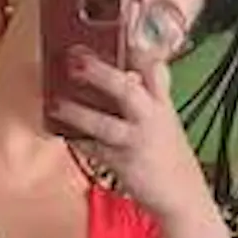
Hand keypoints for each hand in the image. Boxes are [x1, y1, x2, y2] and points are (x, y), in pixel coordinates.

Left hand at [49, 49, 210, 220]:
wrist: (180, 193)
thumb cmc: (167, 156)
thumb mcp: (164, 121)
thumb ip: (147, 100)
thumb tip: (120, 81)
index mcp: (162, 104)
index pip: (156, 71)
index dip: (138, 55)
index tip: (119, 43)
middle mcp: (151, 118)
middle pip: (128, 90)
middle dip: (101, 75)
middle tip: (76, 63)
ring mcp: (136, 141)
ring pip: (105, 124)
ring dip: (78, 113)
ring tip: (57, 105)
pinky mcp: (123, 163)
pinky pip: (95, 150)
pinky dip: (79, 142)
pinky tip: (64, 134)